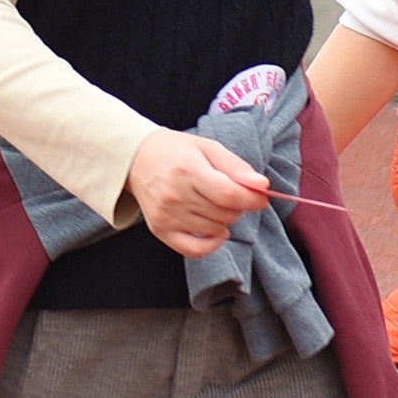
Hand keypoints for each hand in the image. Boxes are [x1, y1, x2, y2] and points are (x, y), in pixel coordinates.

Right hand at [127, 128, 271, 257]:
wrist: (136, 158)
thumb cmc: (176, 151)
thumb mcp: (207, 147)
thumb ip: (236, 166)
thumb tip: (261, 185)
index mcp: (188, 170)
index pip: (229, 195)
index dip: (252, 199)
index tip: (260, 196)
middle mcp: (175, 195)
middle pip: (225, 214)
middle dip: (238, 206)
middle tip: (231, 193)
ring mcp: (167, 215)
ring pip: (215, 229)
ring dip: (225, 219)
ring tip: (215, 203)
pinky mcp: (160, 230)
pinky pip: (195, 250)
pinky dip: (212, 244)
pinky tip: (216, 231)